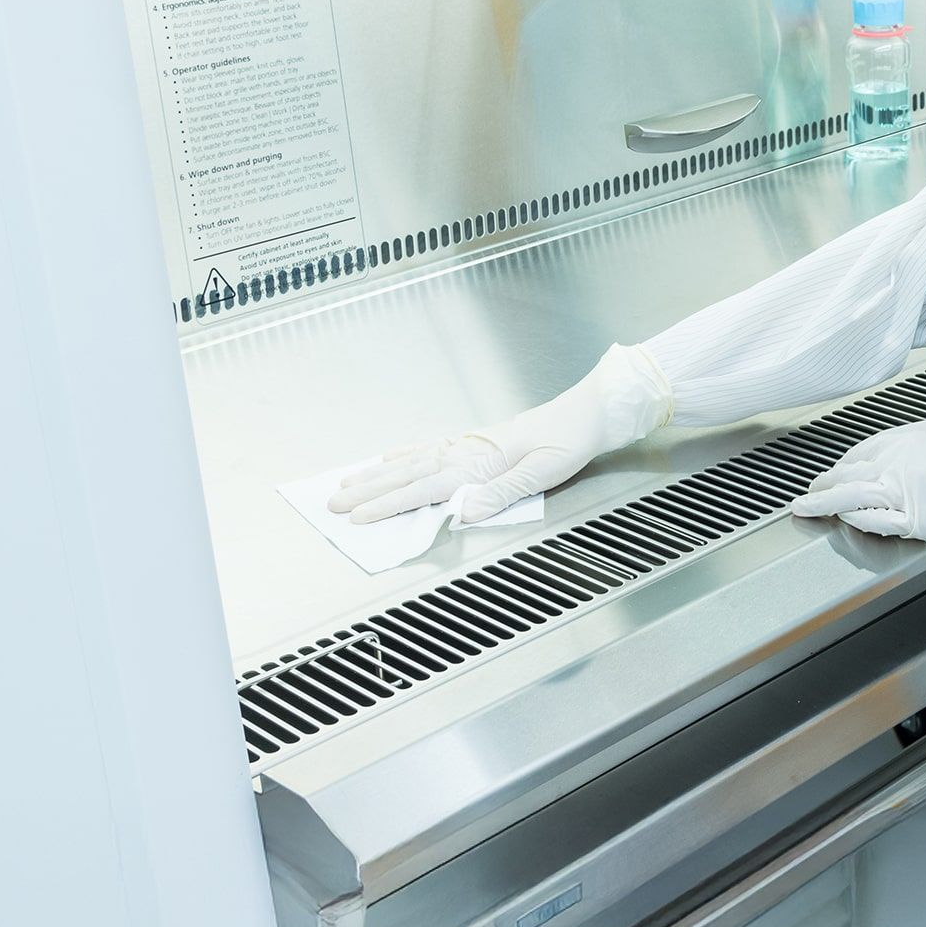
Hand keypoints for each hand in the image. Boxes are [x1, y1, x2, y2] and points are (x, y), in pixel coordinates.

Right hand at [326, 343, 672, 524]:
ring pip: (415, 459)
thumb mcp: (545, 471)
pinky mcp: (480, 439)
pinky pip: (432, 448)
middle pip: (410, 472)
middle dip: (370, 489)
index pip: (426, 487)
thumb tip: (463, 510)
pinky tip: (392, 457)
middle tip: (333, 501)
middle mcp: (470, 449)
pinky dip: (406, 454)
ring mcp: (472, 443)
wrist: (592, 410)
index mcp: (482, 461)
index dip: (389, 503)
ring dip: (379, 472)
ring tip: (348, 480)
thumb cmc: (572, 440)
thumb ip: (503, 492)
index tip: (357, 516)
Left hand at [788, 420, 925, 544]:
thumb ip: (906, 447)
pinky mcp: (913, 517)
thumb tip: (880, 460)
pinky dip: (854, 520)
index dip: (841, 467)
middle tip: (810, 493)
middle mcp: (899, 458)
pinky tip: (842, 520)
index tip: (833, 475)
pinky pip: (874, 519)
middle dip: (824, 484)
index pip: (859, 453)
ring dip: (824, 503)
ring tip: (807, 509)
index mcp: (906, 438)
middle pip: (848, 472)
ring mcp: (904, 489)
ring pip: (851, 495)